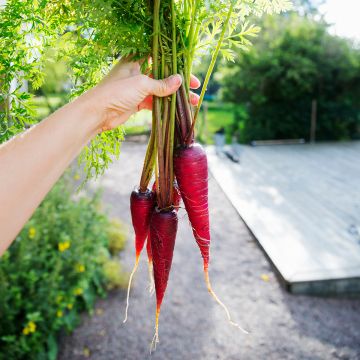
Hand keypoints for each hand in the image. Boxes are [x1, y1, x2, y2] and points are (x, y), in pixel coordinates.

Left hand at [86, 58, 200, 131]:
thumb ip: (161, 83)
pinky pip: (155, 102)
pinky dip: (165, 105)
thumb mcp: (142, 84)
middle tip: (195, 87)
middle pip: (163, 75)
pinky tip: (177, 109)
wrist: (98, 112)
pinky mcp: (137, 102)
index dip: (175, 64)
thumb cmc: (116, 91)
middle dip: (179, 82)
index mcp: (136, 60)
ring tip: (192, 102)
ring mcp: (137, 89)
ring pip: (161, 91)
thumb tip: (179, 81)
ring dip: (175, 96)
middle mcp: (137, 72)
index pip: (159, 58)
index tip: (188, 71)